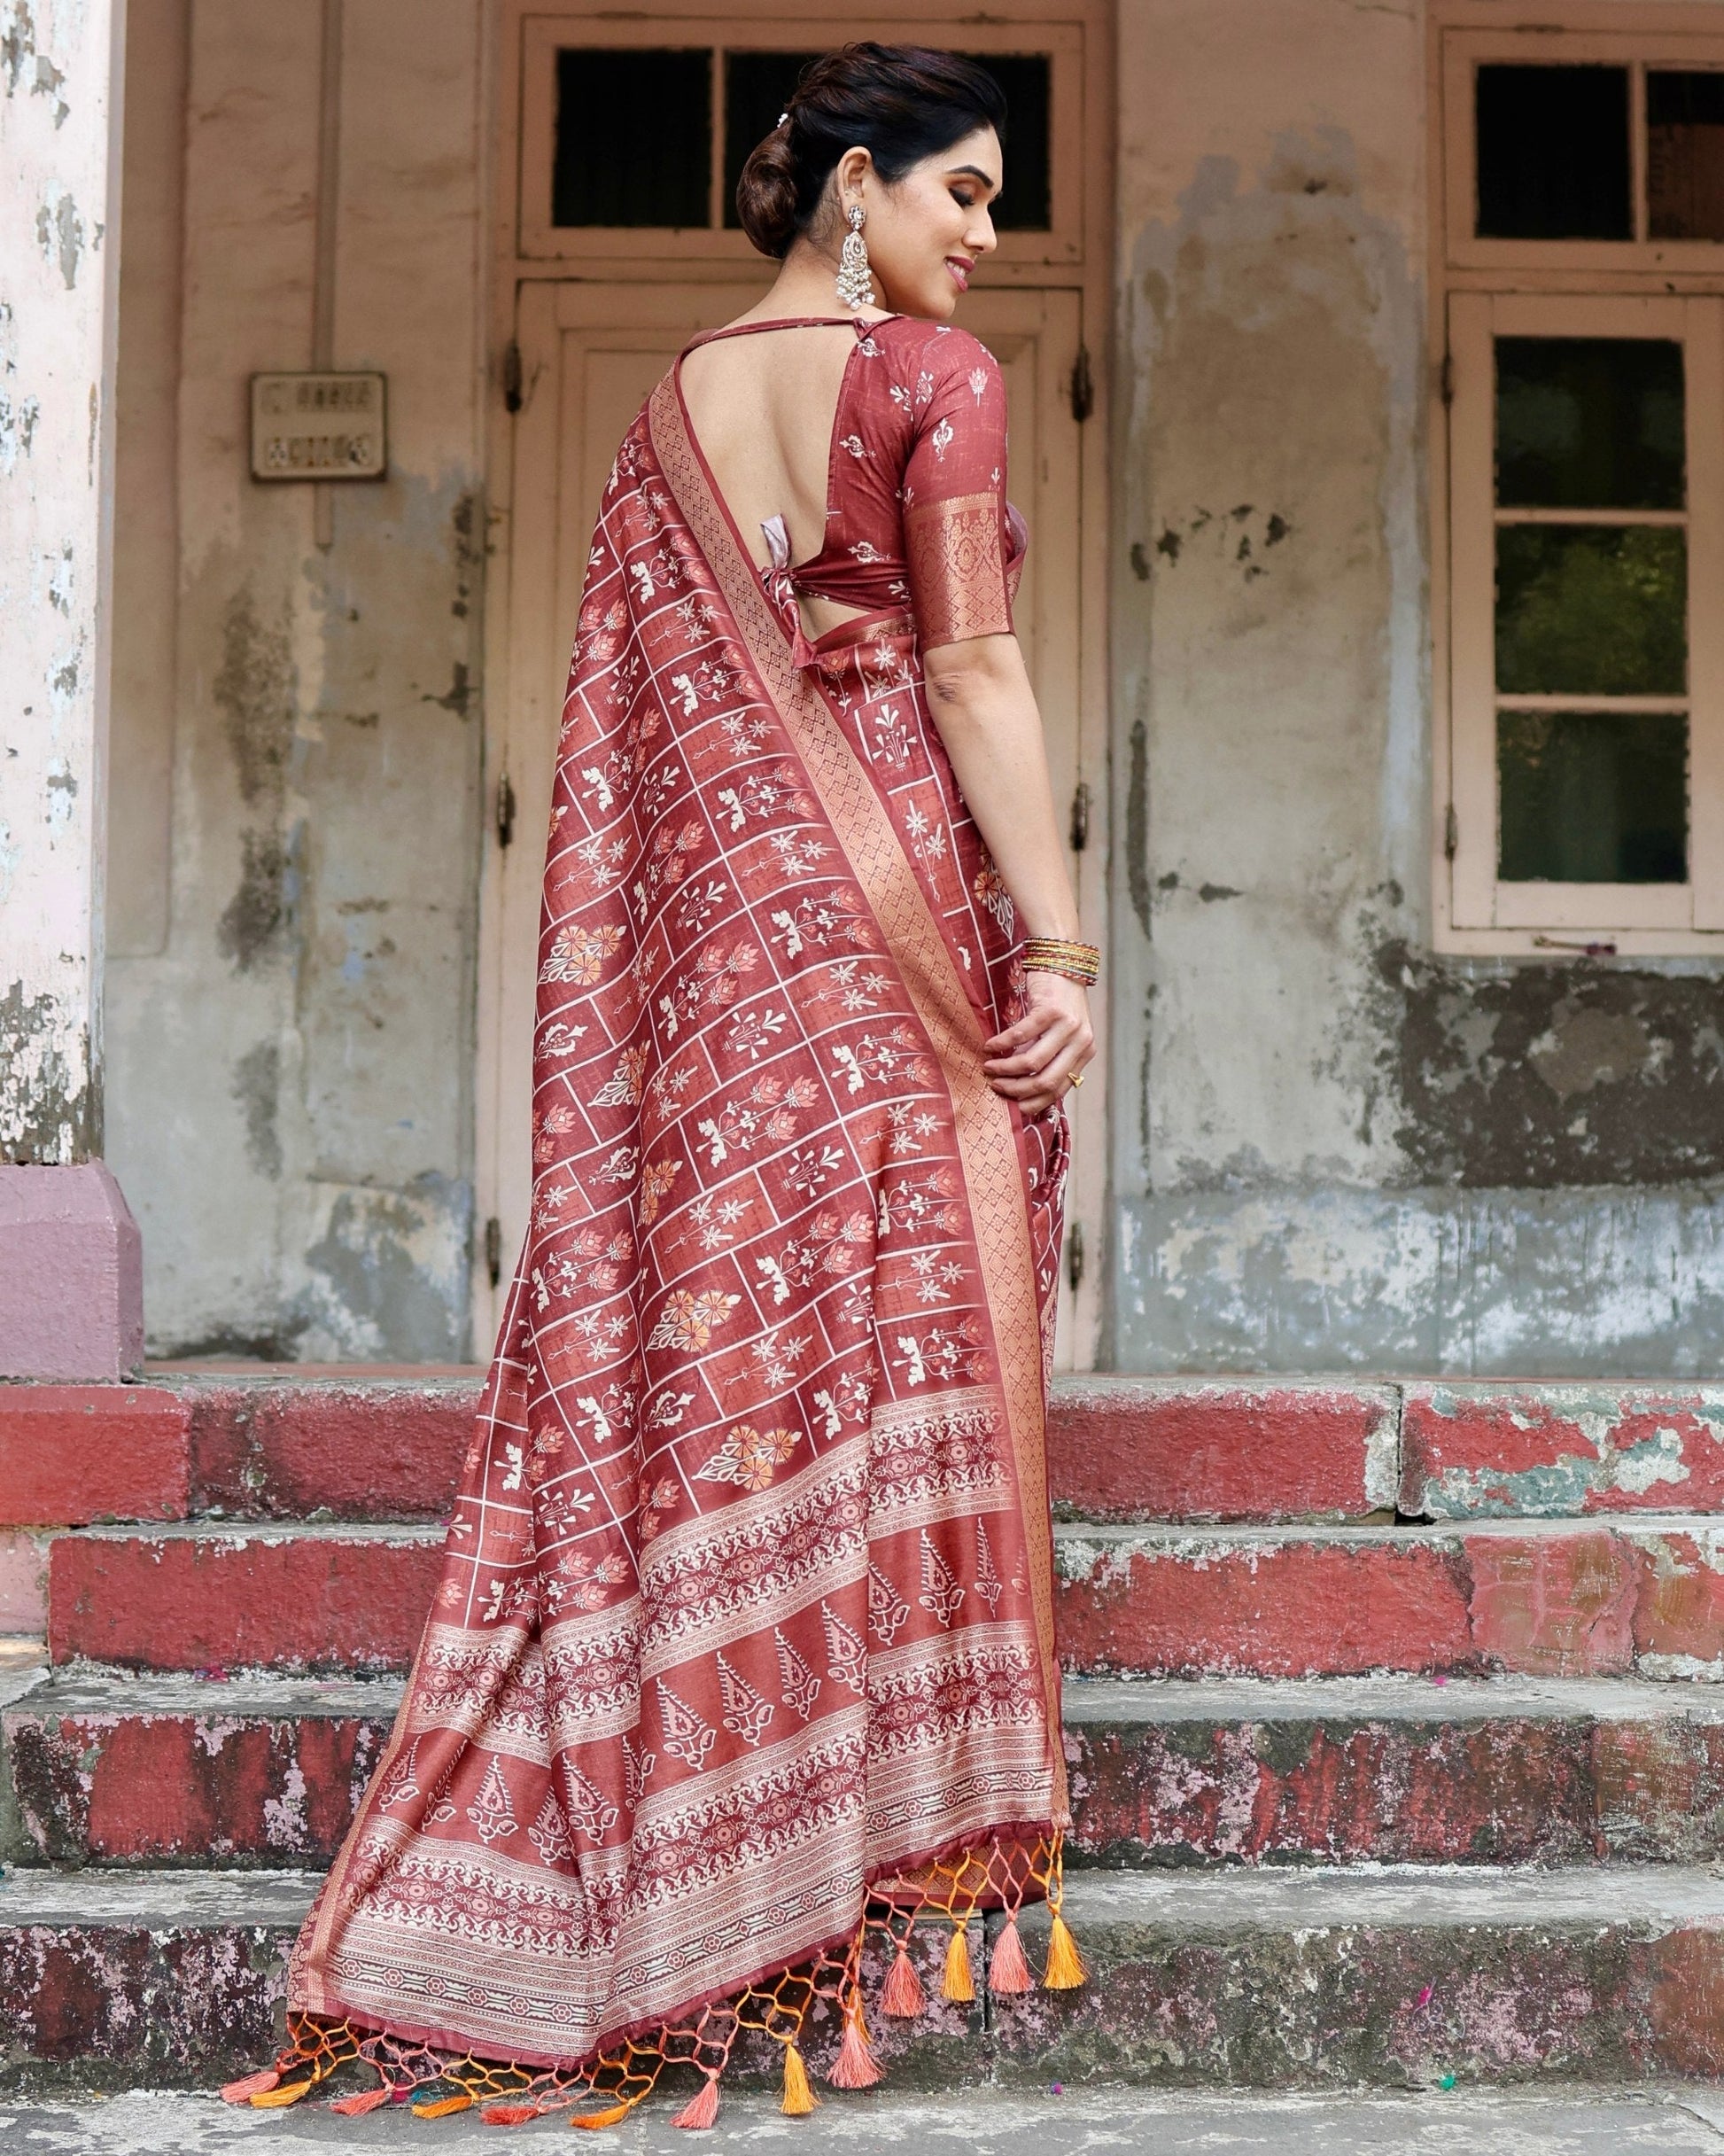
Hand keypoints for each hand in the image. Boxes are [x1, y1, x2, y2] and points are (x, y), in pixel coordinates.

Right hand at [982, 971, 1093, 1114]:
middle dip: (1016, 1089)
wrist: (1062, 960)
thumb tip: (1023, 1084)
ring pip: (1031, 1062)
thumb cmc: (1058, 999)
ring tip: (989, 1067)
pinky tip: (989, 1046)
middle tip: (996, 1086)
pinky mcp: (1050, 1010)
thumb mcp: (1063, 1032)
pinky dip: (1001, 1044)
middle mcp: (1081, 1042)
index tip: (1013, 1105)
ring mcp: (1067, 1026)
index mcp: (1085, 1052)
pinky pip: (1020, 1035)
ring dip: (1005, 1069)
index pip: (1059, 1089)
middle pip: (1045, 1081)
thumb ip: (1051, 1056)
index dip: (1033, 1101)